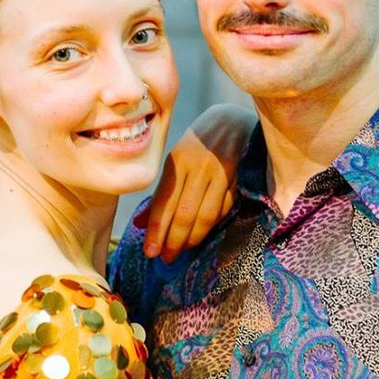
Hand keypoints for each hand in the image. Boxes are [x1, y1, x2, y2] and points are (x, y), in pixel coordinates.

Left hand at [141, 104, 252, 260]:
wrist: (232, 120)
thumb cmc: (198, 144)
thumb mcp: (176, 162)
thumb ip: (161, 193)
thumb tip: (140, 225)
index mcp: (177, 161)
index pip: (164, 203)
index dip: (156, 230)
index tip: (150, 252)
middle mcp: (198, 167)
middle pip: (184, 213)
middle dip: (173, 240)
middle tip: (165, 258)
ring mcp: (221, 173)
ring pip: (205, 215)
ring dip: (193, 238)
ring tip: (181, 251)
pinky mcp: (238, 178)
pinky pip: (224, 209)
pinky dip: (212, 225)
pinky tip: (202, 235)